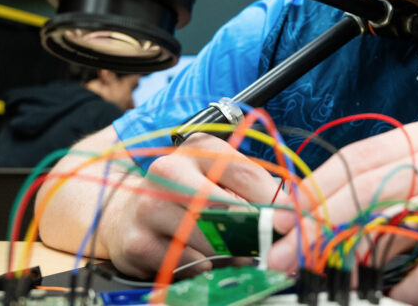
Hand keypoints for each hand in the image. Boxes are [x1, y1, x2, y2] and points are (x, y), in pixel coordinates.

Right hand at [99, 132, 281, 277]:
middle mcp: (169, 171)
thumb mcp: (216, 177)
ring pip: (208, 241)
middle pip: (226, 208)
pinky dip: (205, 269)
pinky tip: (206, 262)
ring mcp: (149, 207)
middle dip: (254, 233)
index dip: (273, 201)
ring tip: (241, 258)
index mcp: (198, 148)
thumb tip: (288, 216)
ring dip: (232, 256)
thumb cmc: (184, 193)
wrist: (126, 213)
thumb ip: (250, 190)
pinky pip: (187, 264)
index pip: (245, 173)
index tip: (291, 222)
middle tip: (271, 248)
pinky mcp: (137, 243)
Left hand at [267, 119, 417, 304]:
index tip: (282, 220)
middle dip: (322, 223)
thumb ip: (386, 193)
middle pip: (373, 185)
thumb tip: (316, 218)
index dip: (314, 189)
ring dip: (358, 253)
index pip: (358, 157)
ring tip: (329, 278)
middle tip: (289, 256)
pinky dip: (414, 286)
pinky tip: (396, 300)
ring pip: (403, 219)